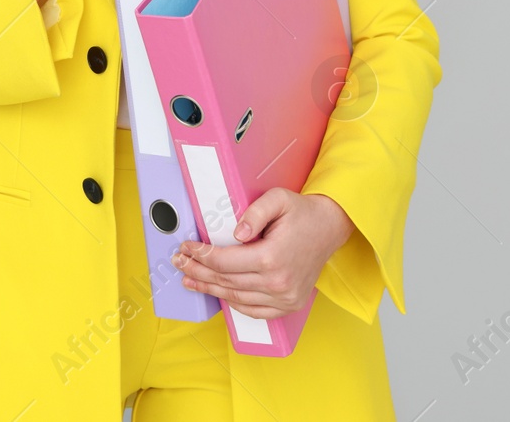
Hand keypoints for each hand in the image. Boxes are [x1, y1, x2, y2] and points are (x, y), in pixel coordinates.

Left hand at [172, 189, 355, 318]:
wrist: (329, 228)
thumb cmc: (302, 213)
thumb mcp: (278, 199)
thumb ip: (255, 212)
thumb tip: (236, 234)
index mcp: (272, 257)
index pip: (224, 262)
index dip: (201, 255)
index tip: (187, 248)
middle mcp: (278, 282)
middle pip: (225, 281)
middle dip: (198, 271)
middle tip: (180, 263)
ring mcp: (285, 297)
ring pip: (236, 297)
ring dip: (210, 289)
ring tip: (191, 280)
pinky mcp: (289, 304)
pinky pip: (254, 310)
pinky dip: (233, 303)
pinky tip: (219, 293)